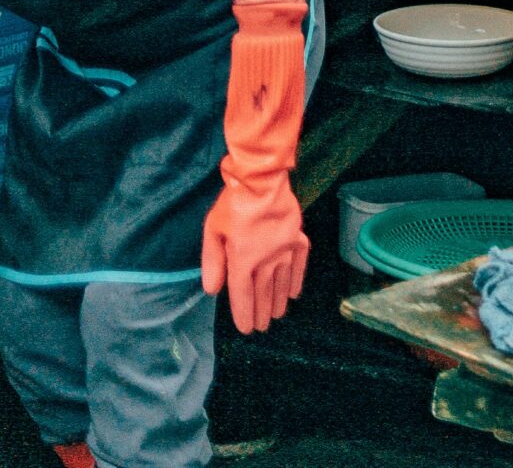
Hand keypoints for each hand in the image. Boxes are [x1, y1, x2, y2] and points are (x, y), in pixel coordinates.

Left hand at [200, 175, 308, 333]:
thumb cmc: (232, 205)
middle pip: (263, 292)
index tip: (246, 329)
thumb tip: (213, 290)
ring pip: (282, 282)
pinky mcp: (298, 238)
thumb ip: (212, 263)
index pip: (243, 295)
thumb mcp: (212, 232)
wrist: (262, 181)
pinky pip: (300, 264)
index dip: (244, 314)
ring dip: (279, 301)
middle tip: (262, 327)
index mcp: (243, 260)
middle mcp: (266, 260)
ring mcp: (285, 250)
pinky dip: (297, 279)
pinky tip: (295, 292)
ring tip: (277, 315)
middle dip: (262, 312)